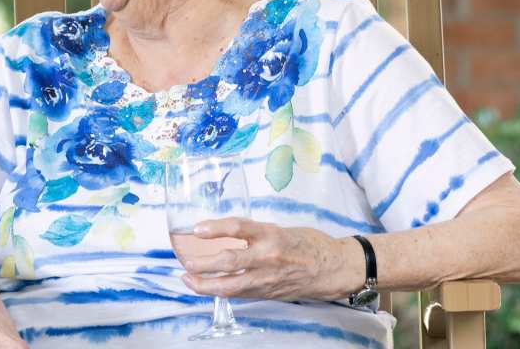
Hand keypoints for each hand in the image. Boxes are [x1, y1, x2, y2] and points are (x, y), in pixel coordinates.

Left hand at [175, 217, 360, 300]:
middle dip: (203, 263)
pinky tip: (207, 287)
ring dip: (204, 284)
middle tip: (185, 261)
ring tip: (188, 278)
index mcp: (272, 235)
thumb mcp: (281, 229)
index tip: (197, 228)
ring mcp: (267, 278)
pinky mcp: (267, 293)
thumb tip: (225, 232)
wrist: (334, 268)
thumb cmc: (309, 244)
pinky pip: (239, 293)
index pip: (238, 228)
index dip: (215, 228)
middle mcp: (268, 256)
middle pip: (228, 261)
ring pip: (229, 285)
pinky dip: (220, 290)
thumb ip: (255, 233)